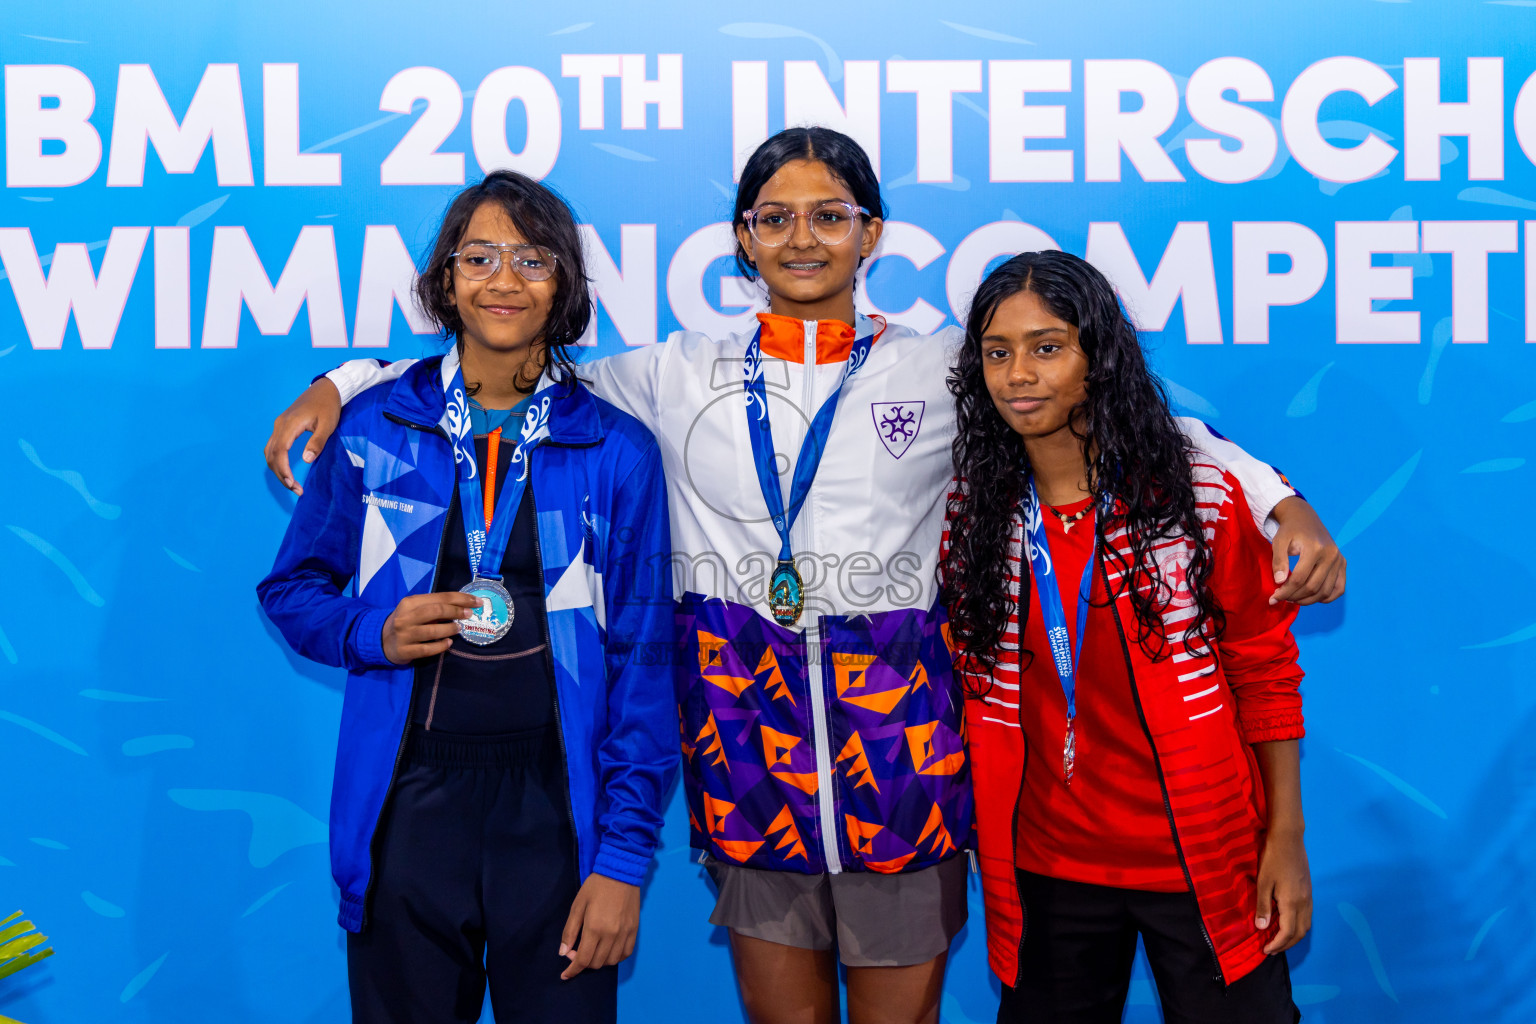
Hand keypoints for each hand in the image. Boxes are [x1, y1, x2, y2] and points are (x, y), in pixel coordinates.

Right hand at [265, 378, 342, 495]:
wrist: (325, 389)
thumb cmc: (328, 406)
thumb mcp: (327, 425)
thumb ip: (317, 442)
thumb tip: (306, 460)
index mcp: (290, 424)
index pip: (280, 451)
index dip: (283, 470)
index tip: (293, 484)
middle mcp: (280, 425)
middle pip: (272, 455)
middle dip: (281, 474)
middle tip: (296, 490)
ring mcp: (279, 426)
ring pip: (270, 452)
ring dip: (278, 470)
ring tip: (292, 484)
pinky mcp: (282, 427)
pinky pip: (273, 447)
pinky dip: (277, 461)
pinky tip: (286, 471)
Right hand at [381, 592, 480, 664]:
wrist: (381, 640)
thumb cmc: (406, 621)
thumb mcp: (415, 609)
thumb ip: (434, 606)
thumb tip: (463, 605)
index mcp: (409, 603)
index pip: (439, 597)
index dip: (461, 598)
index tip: (476, 601)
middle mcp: (406, 618)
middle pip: (436, 611)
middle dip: (456, 611)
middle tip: (469, 614)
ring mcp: (404, 635)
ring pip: (433, 631)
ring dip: (450, 629)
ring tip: (458, 628)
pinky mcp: (405, 651)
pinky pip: (428, 649)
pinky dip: (441, 646)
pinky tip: (448, 643)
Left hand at [559, 873, 639, 980]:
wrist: (621, 872)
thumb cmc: (595, 887)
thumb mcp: (577, 906)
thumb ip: (570, 931)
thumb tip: (563, 953)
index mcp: (594, 928)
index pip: (583, 960)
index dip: (573, 970)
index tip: (565, 974)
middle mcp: (611, 935)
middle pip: (596, 963)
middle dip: (583, 963)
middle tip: (576, 951)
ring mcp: (625, 934)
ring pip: (611, 961)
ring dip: (599, 961)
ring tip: (592, 950)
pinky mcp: (634, 930)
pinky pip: (625, 953)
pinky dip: (615, 957)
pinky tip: (608, 950)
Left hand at [1255, 828, 1311, 954]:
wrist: (1289, 839)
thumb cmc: (1273, 859)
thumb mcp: (1263, 883)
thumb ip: (1263, 906)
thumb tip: (1262, 928)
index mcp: (1292, 903)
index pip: (1288, 933)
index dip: (1277, 945)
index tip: (1265, 951)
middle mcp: (1304, 903)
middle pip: (1300, 933)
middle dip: (1286, 944)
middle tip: (1271, 950)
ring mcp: (1309, 896)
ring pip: (1306, 925)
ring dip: (1294, 937)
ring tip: (1279, 940)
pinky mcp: (1309, 890)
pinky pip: (1307, 916)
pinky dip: (1299, 926)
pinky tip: (1288, 923)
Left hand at [1268, 496, 1345, 605]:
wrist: (1305, 518)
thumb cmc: (1290, 530)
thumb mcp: (1279, 541)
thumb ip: (1278, 561)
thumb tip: (1279, 582)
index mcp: (1315, 548)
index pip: (1299, 579)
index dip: (1285, 591)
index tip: (1274, 598)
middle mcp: (1331, 555)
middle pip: (1313, 587)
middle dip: (1294, 597)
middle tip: (1282, 598)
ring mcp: (1339, 560)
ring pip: (1325, 591)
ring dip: (1308, 600)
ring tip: (1293, 598)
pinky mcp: (1343, 563)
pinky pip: (1339, 588)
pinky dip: (1326, 597)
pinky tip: (1311, 597)